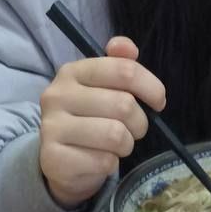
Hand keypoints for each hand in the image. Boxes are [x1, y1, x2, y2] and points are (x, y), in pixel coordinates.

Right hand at [39, 37, 165, 208]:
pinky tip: (99, 159)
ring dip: (126, 145)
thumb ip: (119, 64)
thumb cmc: (90, 118)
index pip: (124, 70)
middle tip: (133, 129)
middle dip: (139, 123)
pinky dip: (110, 164)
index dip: (151, 87)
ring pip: (115, 135)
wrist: (59, 159)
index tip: (158, 102)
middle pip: (124, 105)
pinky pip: (103, 162)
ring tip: (117, 145)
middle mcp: (57, 95)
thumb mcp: (103, 87)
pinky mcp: (53, 159)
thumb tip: (127, 47)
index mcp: (72, 71)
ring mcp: (52, 127)